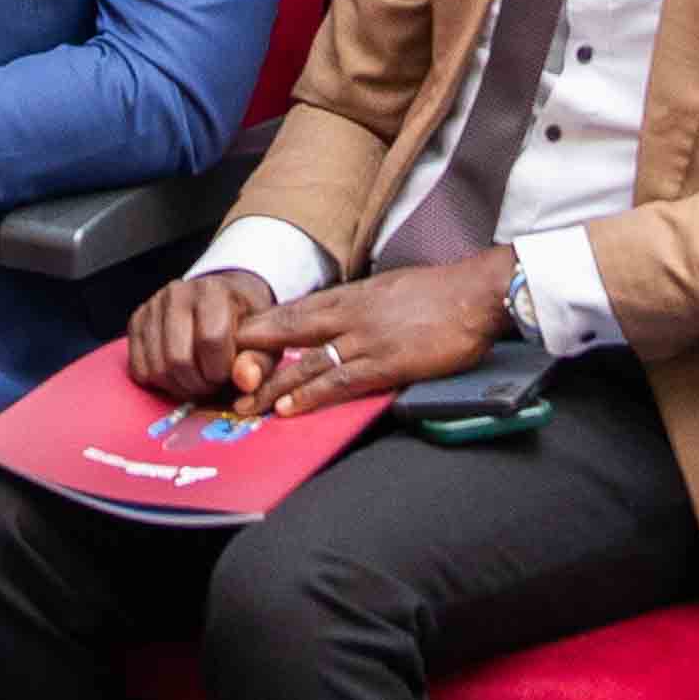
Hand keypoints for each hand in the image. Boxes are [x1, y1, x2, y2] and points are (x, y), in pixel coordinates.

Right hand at [122, 266, 289, 404]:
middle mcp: (177, 293)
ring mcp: (152, 306)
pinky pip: (138, 369)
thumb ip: (260, 361)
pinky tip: (179, 375)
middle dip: (199, 384)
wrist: (224, 300)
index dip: (221, 369)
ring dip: (180, 387)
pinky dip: (160, 384)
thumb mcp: (265, 340)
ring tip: (198, 380)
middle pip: (178, 358)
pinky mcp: (136, 322)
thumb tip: (245, 381)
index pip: (211, 339)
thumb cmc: (246, 323)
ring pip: (157, 368)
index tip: (229, 373)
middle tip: (213, 384)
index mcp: (212, 291)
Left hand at [244, 249, 520, 405]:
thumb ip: (361, 307)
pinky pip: (339, 380)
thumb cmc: (439, 293)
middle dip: (254, 357)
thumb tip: (340, 323)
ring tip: (247, 404)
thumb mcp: (389, 290)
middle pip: (288, 334)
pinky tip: (289, 408)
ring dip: (274, 386)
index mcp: (351, 296)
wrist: (475, 293)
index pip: (294, 312)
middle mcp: (350, 315)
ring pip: (307, 363)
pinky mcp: (386, 362)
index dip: (262, 331)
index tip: (235, 346)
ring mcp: (366, 338)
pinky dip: (310, 395)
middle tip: (223, 379)